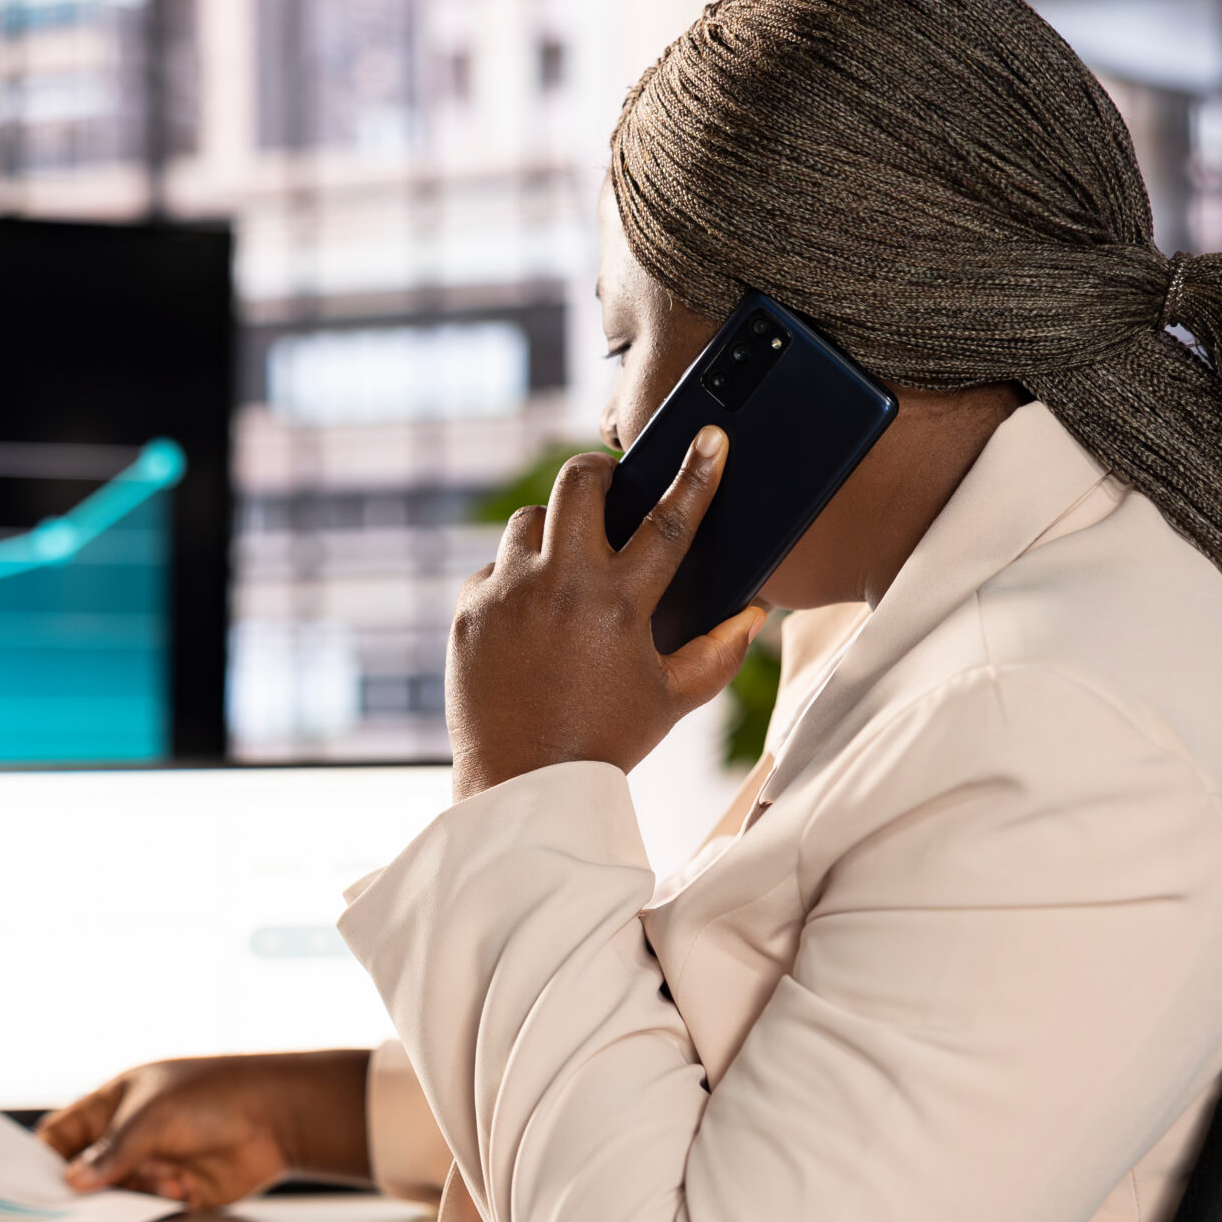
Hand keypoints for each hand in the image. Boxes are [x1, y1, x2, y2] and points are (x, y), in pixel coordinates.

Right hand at [42, 1051, 372, 1209]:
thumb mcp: (154, 1118)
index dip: (41, 1158)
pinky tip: (178, 1188)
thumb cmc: (214, 1096)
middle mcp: (126, 1137)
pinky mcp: (174, 1193)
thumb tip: (72, 1182)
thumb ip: (112, 1152)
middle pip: (83, 1173)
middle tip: (75, 1205)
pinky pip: (146, 1211)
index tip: (26, 1186)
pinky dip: (155, 1205)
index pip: (61, 1134)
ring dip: (132, 1193)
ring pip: (115, 1196)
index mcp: (112, 1104)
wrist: (277, 1118)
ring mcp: (150, 1165)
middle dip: (83, 1188)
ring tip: (164, 1176)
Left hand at [447, 425, 766, 799]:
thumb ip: (719, 653)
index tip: (709, 437)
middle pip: (579, 484)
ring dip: (553, 529)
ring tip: (569, 559)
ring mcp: (507, 594)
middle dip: (600, 473)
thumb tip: (752, 613)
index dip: (697, 473)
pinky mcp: (469, 610)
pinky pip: (495, 569)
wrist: (521, 783)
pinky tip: (532, 611)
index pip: (669, 521)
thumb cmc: (603, 742)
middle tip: (613, 487)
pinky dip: (516, 579)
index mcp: (619, 604)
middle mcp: (559, 586)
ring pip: (529, 519)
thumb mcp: (672, 701)